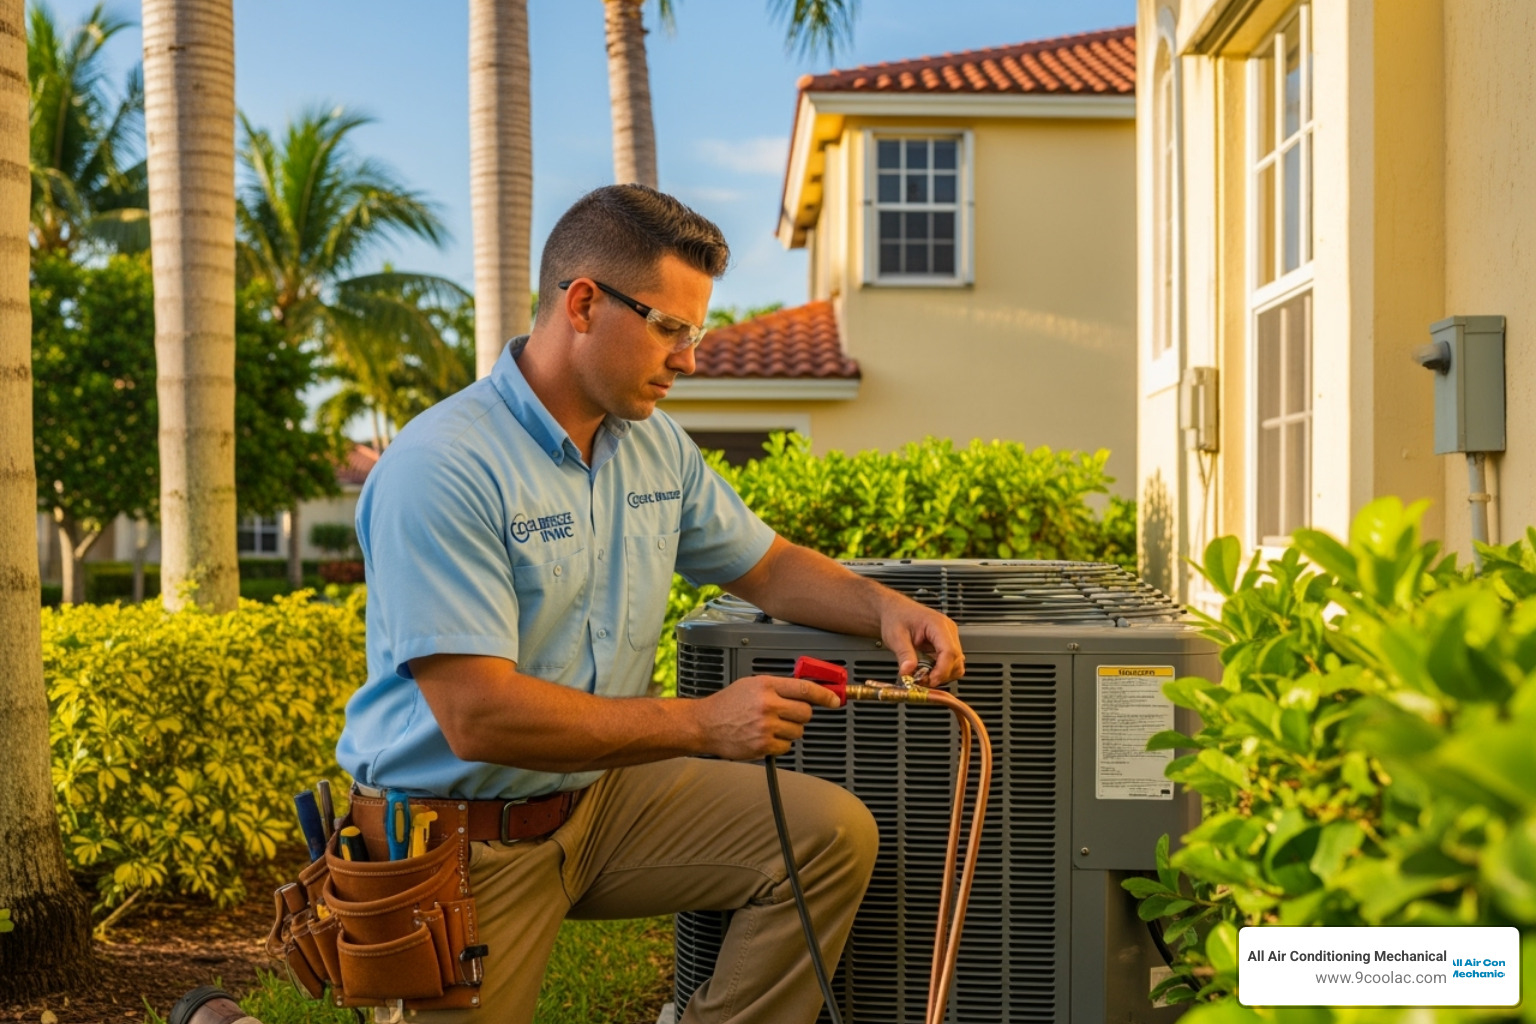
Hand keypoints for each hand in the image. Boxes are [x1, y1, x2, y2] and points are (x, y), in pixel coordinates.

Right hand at [692, 675, 841, 759]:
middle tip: (788, 715)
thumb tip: (805, 691)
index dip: (824, 694)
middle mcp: (768, 705)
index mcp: (766, 685)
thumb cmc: (728, 704)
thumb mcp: (752, 685)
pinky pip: (786, 747)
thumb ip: (777, 687)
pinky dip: (779, 744)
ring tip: (770, 726)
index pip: (804, 688)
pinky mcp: (763, 745)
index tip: (835, 699)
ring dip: (789, 730)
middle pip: (806, 713)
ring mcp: (766, 726)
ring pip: (797, 731)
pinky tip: (764, 737)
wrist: (705, 724)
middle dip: (801, 715)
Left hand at [879, 594, 963, 684]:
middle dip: (940, 675)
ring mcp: (949, 638)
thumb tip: (908, 672)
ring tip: (923, 676)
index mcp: (938, 624)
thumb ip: (904, 654)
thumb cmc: (896, 617)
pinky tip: (927, 671)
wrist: (895, 611)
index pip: (949, 651)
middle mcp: (948, 631)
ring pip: (957, 664)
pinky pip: (951, 663)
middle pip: (956, 660)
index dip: (942, 670)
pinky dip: (941, 672)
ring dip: (942, 675)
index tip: (930, 681)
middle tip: (922, 681)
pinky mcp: (946, 645)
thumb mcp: (896, 636)